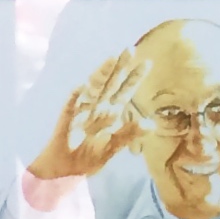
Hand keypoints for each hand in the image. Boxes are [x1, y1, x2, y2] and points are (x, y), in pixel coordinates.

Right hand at [30, 49, 145, 183]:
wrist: (67, 169)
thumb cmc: (90, 156)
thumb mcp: (114, 146)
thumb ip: (130, 134)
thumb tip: (151, 124)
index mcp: (111, 112)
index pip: (125, 91)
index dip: (135, 78)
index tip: (147, 62)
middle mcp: (98, 106)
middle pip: (111, 83)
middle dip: (120, 67)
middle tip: (130, 49)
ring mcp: (82, 109)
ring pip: (94, 88)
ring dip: (101, 73)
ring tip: (111, 60)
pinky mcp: (67, 117)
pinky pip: (72, 105)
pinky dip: (76, 96)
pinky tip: (81, 87)